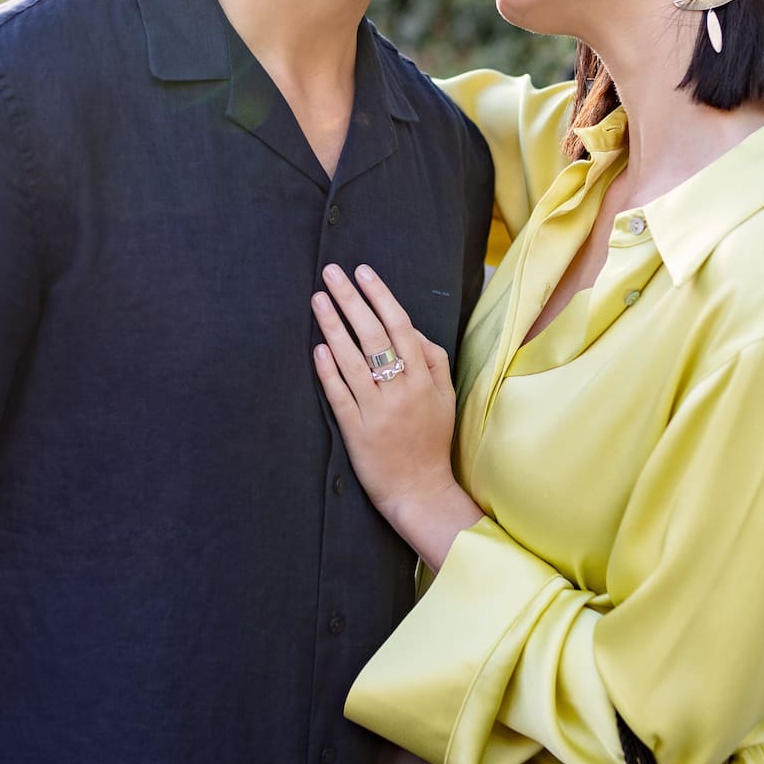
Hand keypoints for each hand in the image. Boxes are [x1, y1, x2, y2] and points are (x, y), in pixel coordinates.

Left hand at [312, 264, 482, 568]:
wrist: (421, 491)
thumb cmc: (432, 441)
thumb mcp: (445, 398)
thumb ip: (433, 361)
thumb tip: (411, 329)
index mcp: (423, 379)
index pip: (400, 326)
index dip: (380, 297)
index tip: (363, 272)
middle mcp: (400, 390)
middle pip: (373, 335)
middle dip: (351, 300)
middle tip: (331, 273)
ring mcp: (377, 410)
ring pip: (352, 360)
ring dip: (333, 326)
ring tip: (318, 299)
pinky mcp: (356, 430)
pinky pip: (340, 395)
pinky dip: (328, 370)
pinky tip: (318, 347)